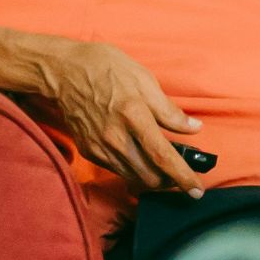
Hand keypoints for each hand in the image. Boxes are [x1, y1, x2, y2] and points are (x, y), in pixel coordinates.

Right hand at [31, 37, 204, 195]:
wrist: (64, 70)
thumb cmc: (107, 69)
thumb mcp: (145, 81)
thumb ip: (170, 111)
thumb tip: (194, 128)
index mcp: (134, 116)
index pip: (163, 156)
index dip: (182, 177)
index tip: (196, 191)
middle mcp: (115, 137)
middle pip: (149, 176)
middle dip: (170, 181)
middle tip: (181, 173)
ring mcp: (99, 146)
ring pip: (133, 177)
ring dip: (152, 178)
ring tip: (164, 165)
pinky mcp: (88, 150)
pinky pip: (116, 169)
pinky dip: (133, 169)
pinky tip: (141, 157)